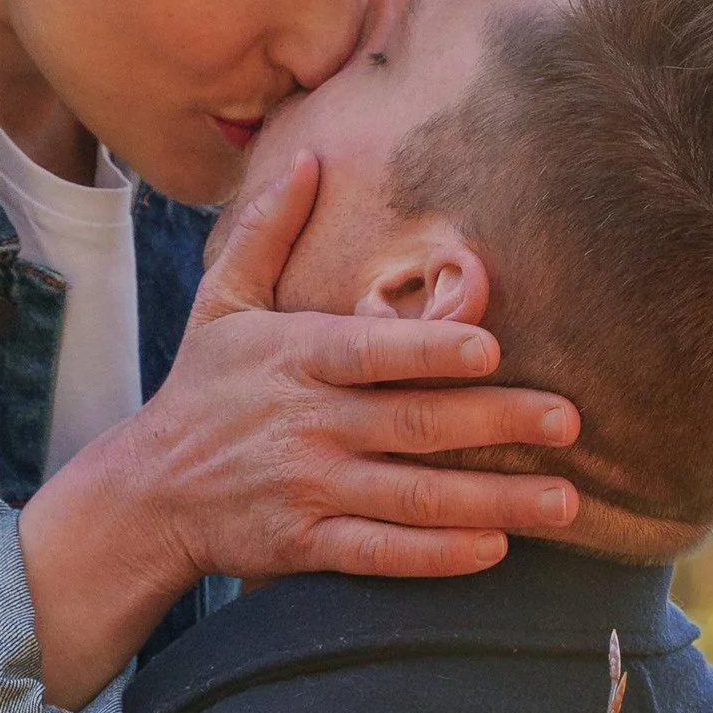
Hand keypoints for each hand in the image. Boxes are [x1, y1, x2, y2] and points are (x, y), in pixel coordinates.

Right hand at [20, 154, 581, 708]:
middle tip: (569, 419)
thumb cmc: (199, 392)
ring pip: (412, 496)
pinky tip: (495, 548)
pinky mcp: (303, 546)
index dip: (429, 349)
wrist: (143, 496)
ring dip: (493, 499)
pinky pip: (380, 554)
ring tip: (566, 498)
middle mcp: (305, 424)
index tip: (492, 345)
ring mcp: (306, 489)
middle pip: (412, 423)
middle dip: (496, 422)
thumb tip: (309, 158)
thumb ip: (267, 233)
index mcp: (293, 358)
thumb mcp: (219, 304)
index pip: (369, 350)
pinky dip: (437, 554)